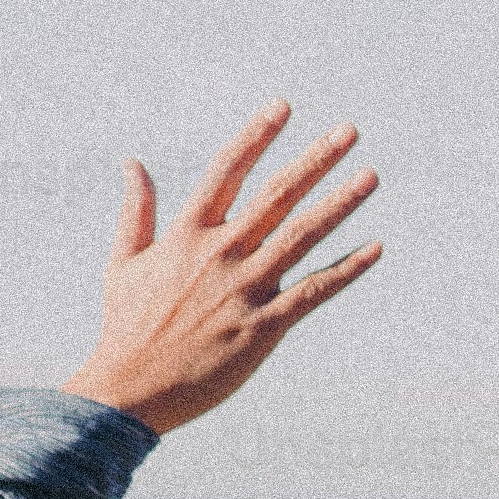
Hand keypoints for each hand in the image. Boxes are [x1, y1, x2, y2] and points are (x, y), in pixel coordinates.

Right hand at [57, 104, 382, 435]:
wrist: (128, 391)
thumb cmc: (125, 328)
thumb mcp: (123, 263)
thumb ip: (136, 211)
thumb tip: (133, 163)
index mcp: (186, 235)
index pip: (227, 171)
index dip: (257, 136)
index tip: (284, 107)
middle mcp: (219, 255)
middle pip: (276, 196)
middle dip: (316, 161)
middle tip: (351, 131)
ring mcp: (243, 290)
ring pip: (301, 236)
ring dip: (339, 204)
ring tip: (371, 176)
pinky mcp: (262, 327)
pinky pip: (313, 291)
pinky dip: (346, 270)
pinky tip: (375, 249)